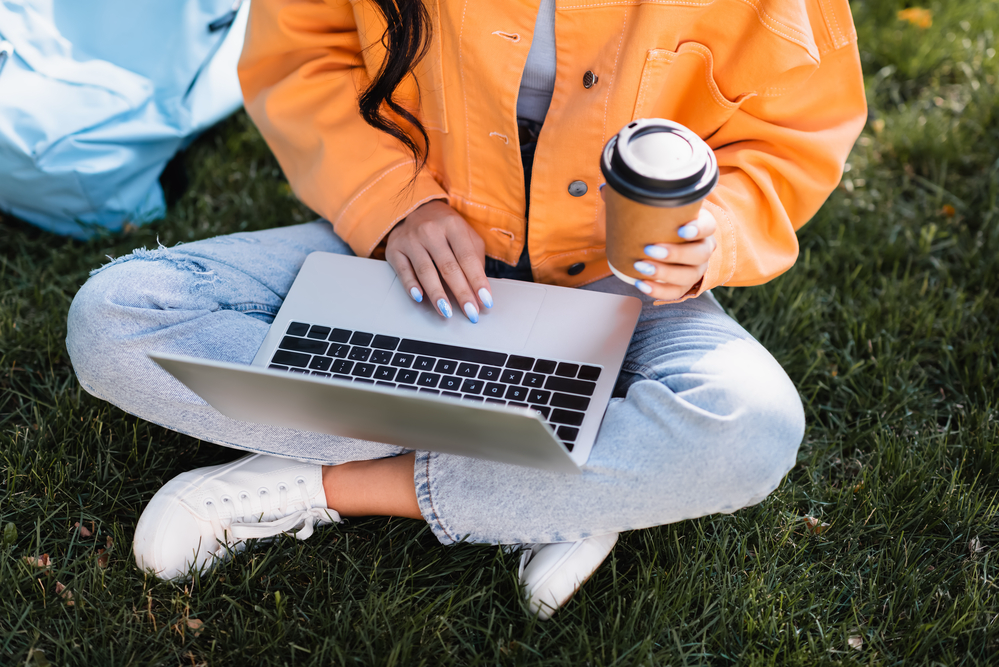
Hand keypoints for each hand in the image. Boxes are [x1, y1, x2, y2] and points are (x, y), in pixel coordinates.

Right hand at [385, 200, 492, 321]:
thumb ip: (474, 257)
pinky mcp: (395, 249)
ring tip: (447, 312)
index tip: (486, 301)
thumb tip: (479, 289)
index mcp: (453, 225)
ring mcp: (411, 240)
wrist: (414, 208)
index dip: (478, 281)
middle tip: (471, 312)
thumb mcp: (465, 233)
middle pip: (448, 267)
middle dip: (461, 293)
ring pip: (425, 271)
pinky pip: (403, 271)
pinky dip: (411, 286)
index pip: (468, 258)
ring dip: (437, 295)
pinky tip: (419, 298)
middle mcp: (431, 231)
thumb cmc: (445, 227)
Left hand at [630, 208, 717, 300]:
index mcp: (701, 226)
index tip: (681, 229)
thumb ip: (640, 200)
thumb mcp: (658, 210)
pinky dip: (659, 291)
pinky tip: (641, 284)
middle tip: (649, 249)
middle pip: (699, 254)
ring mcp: (696, 269)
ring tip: (641, 268)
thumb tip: (606, 189)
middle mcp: (703, 248)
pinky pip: (676, 292)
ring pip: (689, 276)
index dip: (698, 229)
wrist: (664, 243)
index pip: (708, 226)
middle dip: (675, 254)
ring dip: (664, 273)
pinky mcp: (684, 285)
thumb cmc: (662, 223)